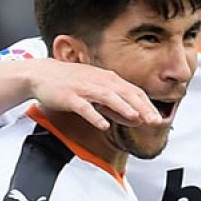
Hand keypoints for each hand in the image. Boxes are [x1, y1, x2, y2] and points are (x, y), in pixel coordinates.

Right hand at [29, 59, 160, 130]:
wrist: (41, 74)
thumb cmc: (72, 84)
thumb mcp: (97, 93)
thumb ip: (116, 107)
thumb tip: (137, 119)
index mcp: (108, 79)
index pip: (134, 92)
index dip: (148, 105)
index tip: (159, 119)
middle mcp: (99, 81)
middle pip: (125, 93)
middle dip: (142, 107)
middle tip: (155, 121)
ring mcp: (84, 88)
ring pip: (107, 97)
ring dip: (123, 107)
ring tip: (136, 118)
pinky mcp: (69, 96)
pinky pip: (84, 107)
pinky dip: (94, 115)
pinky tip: (103, 125)